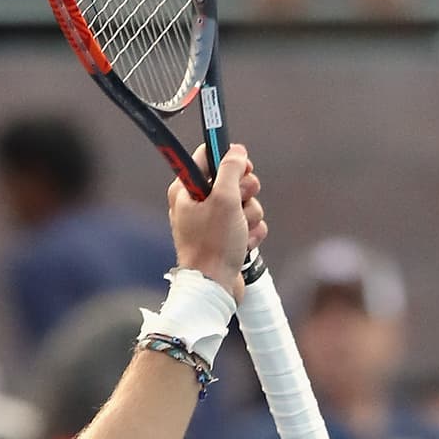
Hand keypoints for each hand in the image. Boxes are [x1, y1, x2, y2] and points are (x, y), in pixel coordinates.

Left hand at [168, 145, 266, 298]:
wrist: (213, 287)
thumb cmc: (212, 244)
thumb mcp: (223, 199)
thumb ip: (230, 169)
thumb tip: (236, 150)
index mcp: (187, 189)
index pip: (208, 156)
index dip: (229, 158)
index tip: (242, 167)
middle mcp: (197, 203)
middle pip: (233, 178)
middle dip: (245, 193)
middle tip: (238, 205)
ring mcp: (213, 221)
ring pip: (246, 202)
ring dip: (250, 216)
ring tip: (238, 232)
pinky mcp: (226, 236)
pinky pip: (249, 223)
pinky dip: (251, 233)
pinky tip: (242, 245)